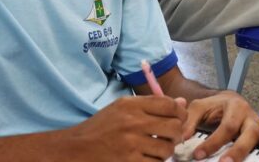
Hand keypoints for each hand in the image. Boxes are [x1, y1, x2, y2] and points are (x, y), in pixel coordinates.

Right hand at [66, 95, 186, 160]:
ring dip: (166, 151)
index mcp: (131, 105)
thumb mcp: (121, 108)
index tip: (180, 118)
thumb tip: (182, 103)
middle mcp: (132, 122)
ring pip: (167, 149)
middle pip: (173, 126)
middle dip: (177, 133)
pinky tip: (147, 158)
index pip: (169, 105)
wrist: (76, 148)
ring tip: (156, 150)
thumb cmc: (101, 127)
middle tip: (170, 137)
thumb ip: (151, 105)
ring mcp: (131, 144)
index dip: (180, 112)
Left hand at [184, 91, 258, 160]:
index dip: (213, 142)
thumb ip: (189, 121)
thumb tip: (182, 138)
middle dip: (237, 150)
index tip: (198, 155)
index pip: (225, 127)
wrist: (225, 100)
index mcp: (234, 105)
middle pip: (247, 133)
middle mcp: (249, 115)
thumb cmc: (212, 107)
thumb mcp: (198, 108)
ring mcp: (258, 125)